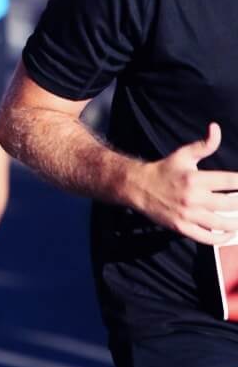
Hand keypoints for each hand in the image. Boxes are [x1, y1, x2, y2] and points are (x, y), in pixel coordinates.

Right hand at [129, 123, 237, 244]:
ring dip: (237, 222)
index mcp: (196, 178)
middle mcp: (194, 198)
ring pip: (223, 223)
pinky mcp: (182, 227)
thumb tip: (216, 128)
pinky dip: (222, 238)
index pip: (232, 181)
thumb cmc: (164, 170)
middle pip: (232, 204)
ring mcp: (188, 215)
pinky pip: (208, 238)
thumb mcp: (183, 155)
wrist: (138, 187)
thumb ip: (204, 145)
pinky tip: (230, 234)